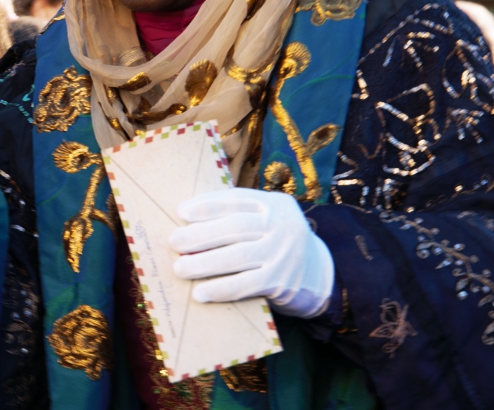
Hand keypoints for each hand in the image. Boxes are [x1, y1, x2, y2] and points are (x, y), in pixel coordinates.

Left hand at [168, 188, 333, 316]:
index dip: (206, 205)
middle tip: (174, 242)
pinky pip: (245, 285)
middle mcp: (281, 224)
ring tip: (180, 267)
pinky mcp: (281, 280)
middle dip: (199, 234)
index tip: (181, 211)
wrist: (319, 274)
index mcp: (275, 203)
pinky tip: (200, 293)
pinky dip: (219, 289)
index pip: (236, 199)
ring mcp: (283, 252)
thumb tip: (189, 224)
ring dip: (203, 263)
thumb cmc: (278, 243)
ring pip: (237, 256)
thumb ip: (240, 217)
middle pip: (234, 227)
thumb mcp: (268, 221)